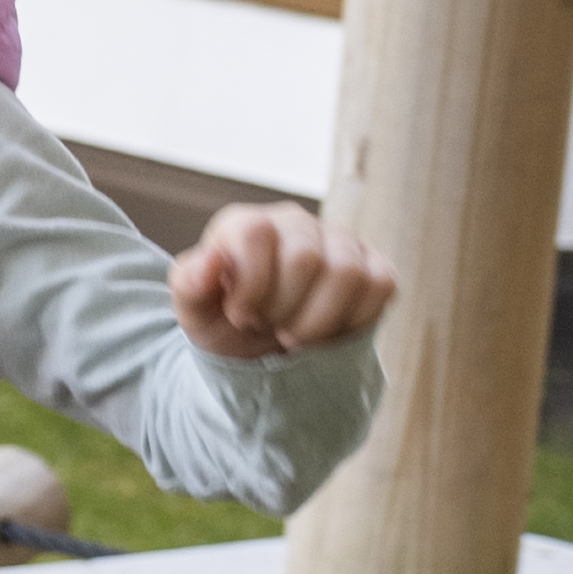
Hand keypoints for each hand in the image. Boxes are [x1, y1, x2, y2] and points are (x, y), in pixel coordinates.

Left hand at [170, 203, 395, 361]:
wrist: (262, 350)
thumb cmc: (225, 322)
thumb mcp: (195, 312)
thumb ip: (191, 285)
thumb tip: (211, 260)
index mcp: (245, 224)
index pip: (258, 233)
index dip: (251, 286)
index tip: (240, 314)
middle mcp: (295, 222)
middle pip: (305, 259)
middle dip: (283, 310)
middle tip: (269, 325)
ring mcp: (340, 242)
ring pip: (347, 273)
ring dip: (317, 321)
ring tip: (294, 332)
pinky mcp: (375, 267)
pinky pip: (381, 286)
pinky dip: (352, 322)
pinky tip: (326, 331)